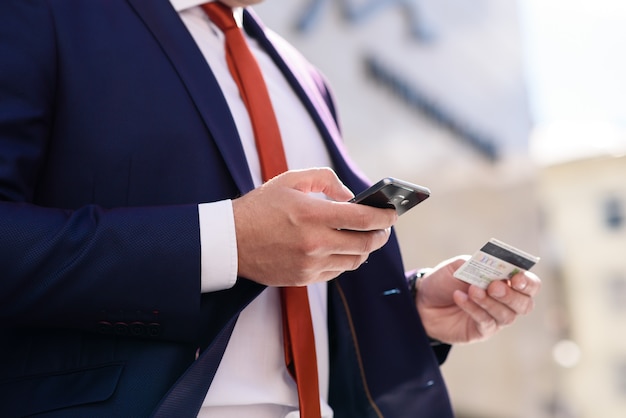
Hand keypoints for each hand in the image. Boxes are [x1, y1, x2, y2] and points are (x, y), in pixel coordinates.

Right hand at [232, 168, 397, 286]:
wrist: (230, 241)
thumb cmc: (260, 207)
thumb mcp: (290, 180)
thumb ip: (325, 179)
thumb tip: (350, 197)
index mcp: (312, 214)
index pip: (363, 219)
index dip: (384, 216)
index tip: (393, 213)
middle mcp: (314, 242)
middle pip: (364, 244)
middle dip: (380, 235)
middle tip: (383, 228)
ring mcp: (309, 264)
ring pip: (354, 261)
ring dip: (365, 249)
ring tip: (365, 238)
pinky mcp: (304, 278)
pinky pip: (336, 271)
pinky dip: (346, 260)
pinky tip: (343, 249)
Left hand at [415, 256, 540, 343]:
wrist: (423, 300)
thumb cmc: (445, 281)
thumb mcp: (458, 266)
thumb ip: (477, 264)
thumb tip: (494, 267)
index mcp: (506, 282)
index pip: (530, 285)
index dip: (527, 282)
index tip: (516, 277)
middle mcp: (505, 302)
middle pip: (525, 304)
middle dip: (511, 295)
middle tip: (493, 286)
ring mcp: (495, 319)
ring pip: (506, 316)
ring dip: (489, 302)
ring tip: (472, 290)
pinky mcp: (481, 331)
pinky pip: (486, 322)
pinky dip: (474, 309)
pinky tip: (460, 297)